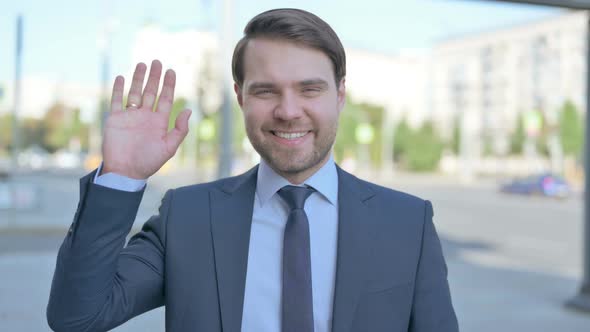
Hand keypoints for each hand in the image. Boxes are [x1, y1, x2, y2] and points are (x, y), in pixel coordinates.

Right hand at [101, 60, 191, 178]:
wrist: (125, 172)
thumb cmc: (148, 162)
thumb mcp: (169, 147)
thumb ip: (179, 130)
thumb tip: (188, 110)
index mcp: (159, 122)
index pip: (166, 99)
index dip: (169, 85)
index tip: (171, 71)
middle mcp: (145, 116)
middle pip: (151, 92)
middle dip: (154, 77)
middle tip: (157, 62)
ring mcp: (130, 116)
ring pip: (135, 93)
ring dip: (138, 79)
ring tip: (142, 64)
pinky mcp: (115, 119)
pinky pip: (117, 100)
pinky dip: (118, 89)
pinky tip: (122, 77)